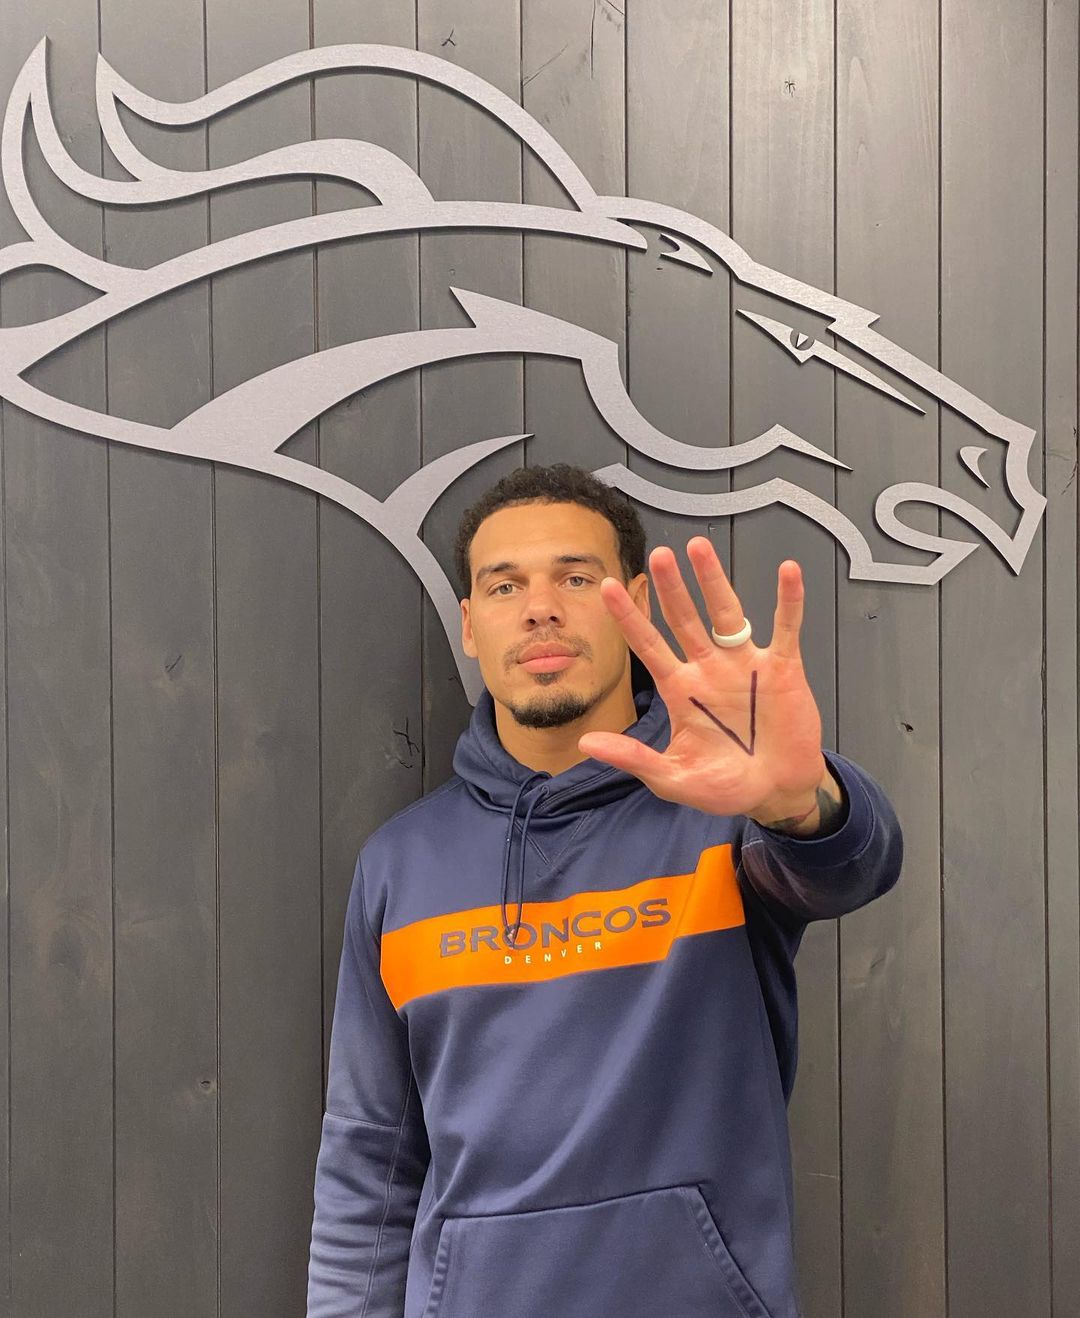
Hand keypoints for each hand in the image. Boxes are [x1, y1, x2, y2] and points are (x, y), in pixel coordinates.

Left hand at [577, 538, 838, 831]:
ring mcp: (745, 665)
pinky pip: (786, 628)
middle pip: (684, 619)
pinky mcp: (783, 669)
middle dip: (671, 588)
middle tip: (658, 556)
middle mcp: (709, 669)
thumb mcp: (673, 778)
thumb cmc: (726, 787)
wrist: (777, 794)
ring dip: (713, 581)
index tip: (607, 587)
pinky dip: (789, 601)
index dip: (629, 618)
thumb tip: (586, 744)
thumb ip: (633, 758)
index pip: (648, 646)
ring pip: (727, 614)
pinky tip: (788, 572)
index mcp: (680, 690)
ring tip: (699, 548)